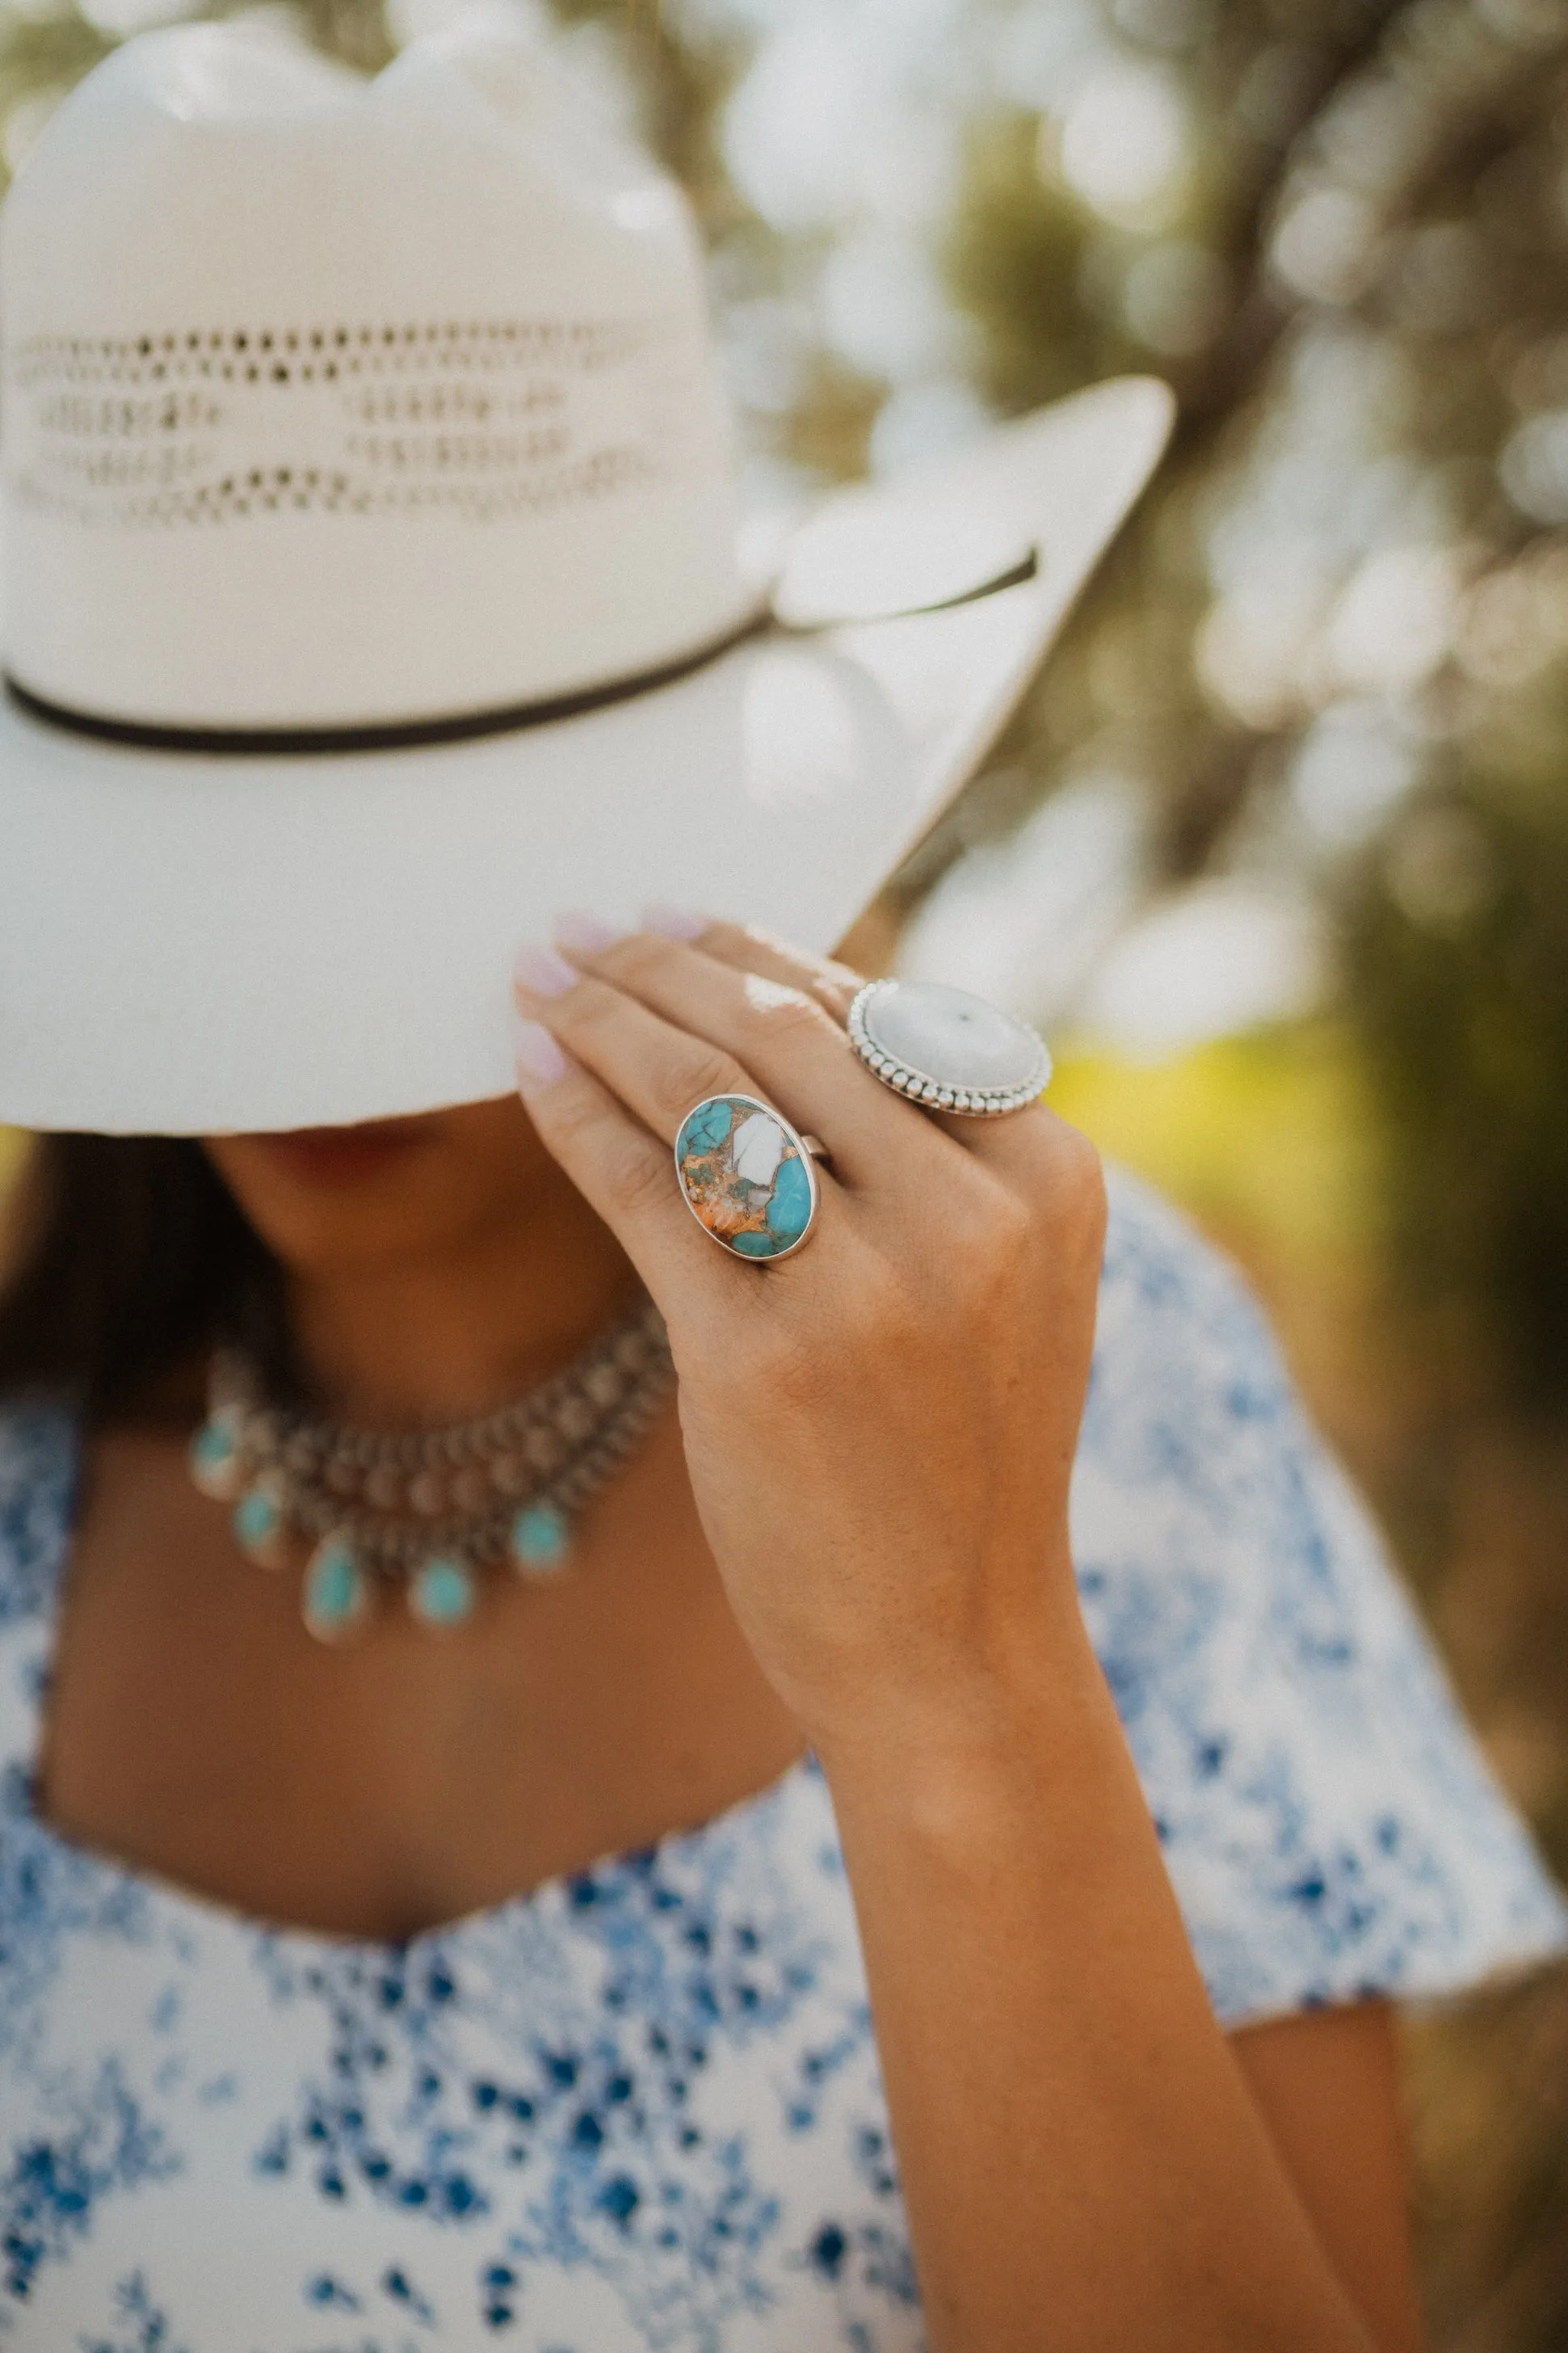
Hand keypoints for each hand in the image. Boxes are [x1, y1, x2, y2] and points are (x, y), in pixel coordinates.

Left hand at [512, 915, 1105, 1759]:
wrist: (953, 1648)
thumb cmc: (959, 1457)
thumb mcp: (1000, 1284)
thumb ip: (926, 1155)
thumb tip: (772, 1007)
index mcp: (1048, 1178)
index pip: (882, 1015)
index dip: (762, 951)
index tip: (674, 919)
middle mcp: (972, 1218)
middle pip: (785, 1033)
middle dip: (664, 963)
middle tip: (581, 931)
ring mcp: (871, 1291)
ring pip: (708, 1093)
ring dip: (606, 1016)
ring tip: (541, 976)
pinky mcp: (762, 1362)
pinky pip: (650, 1193)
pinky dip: (579, 1117)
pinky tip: (531, 1070)